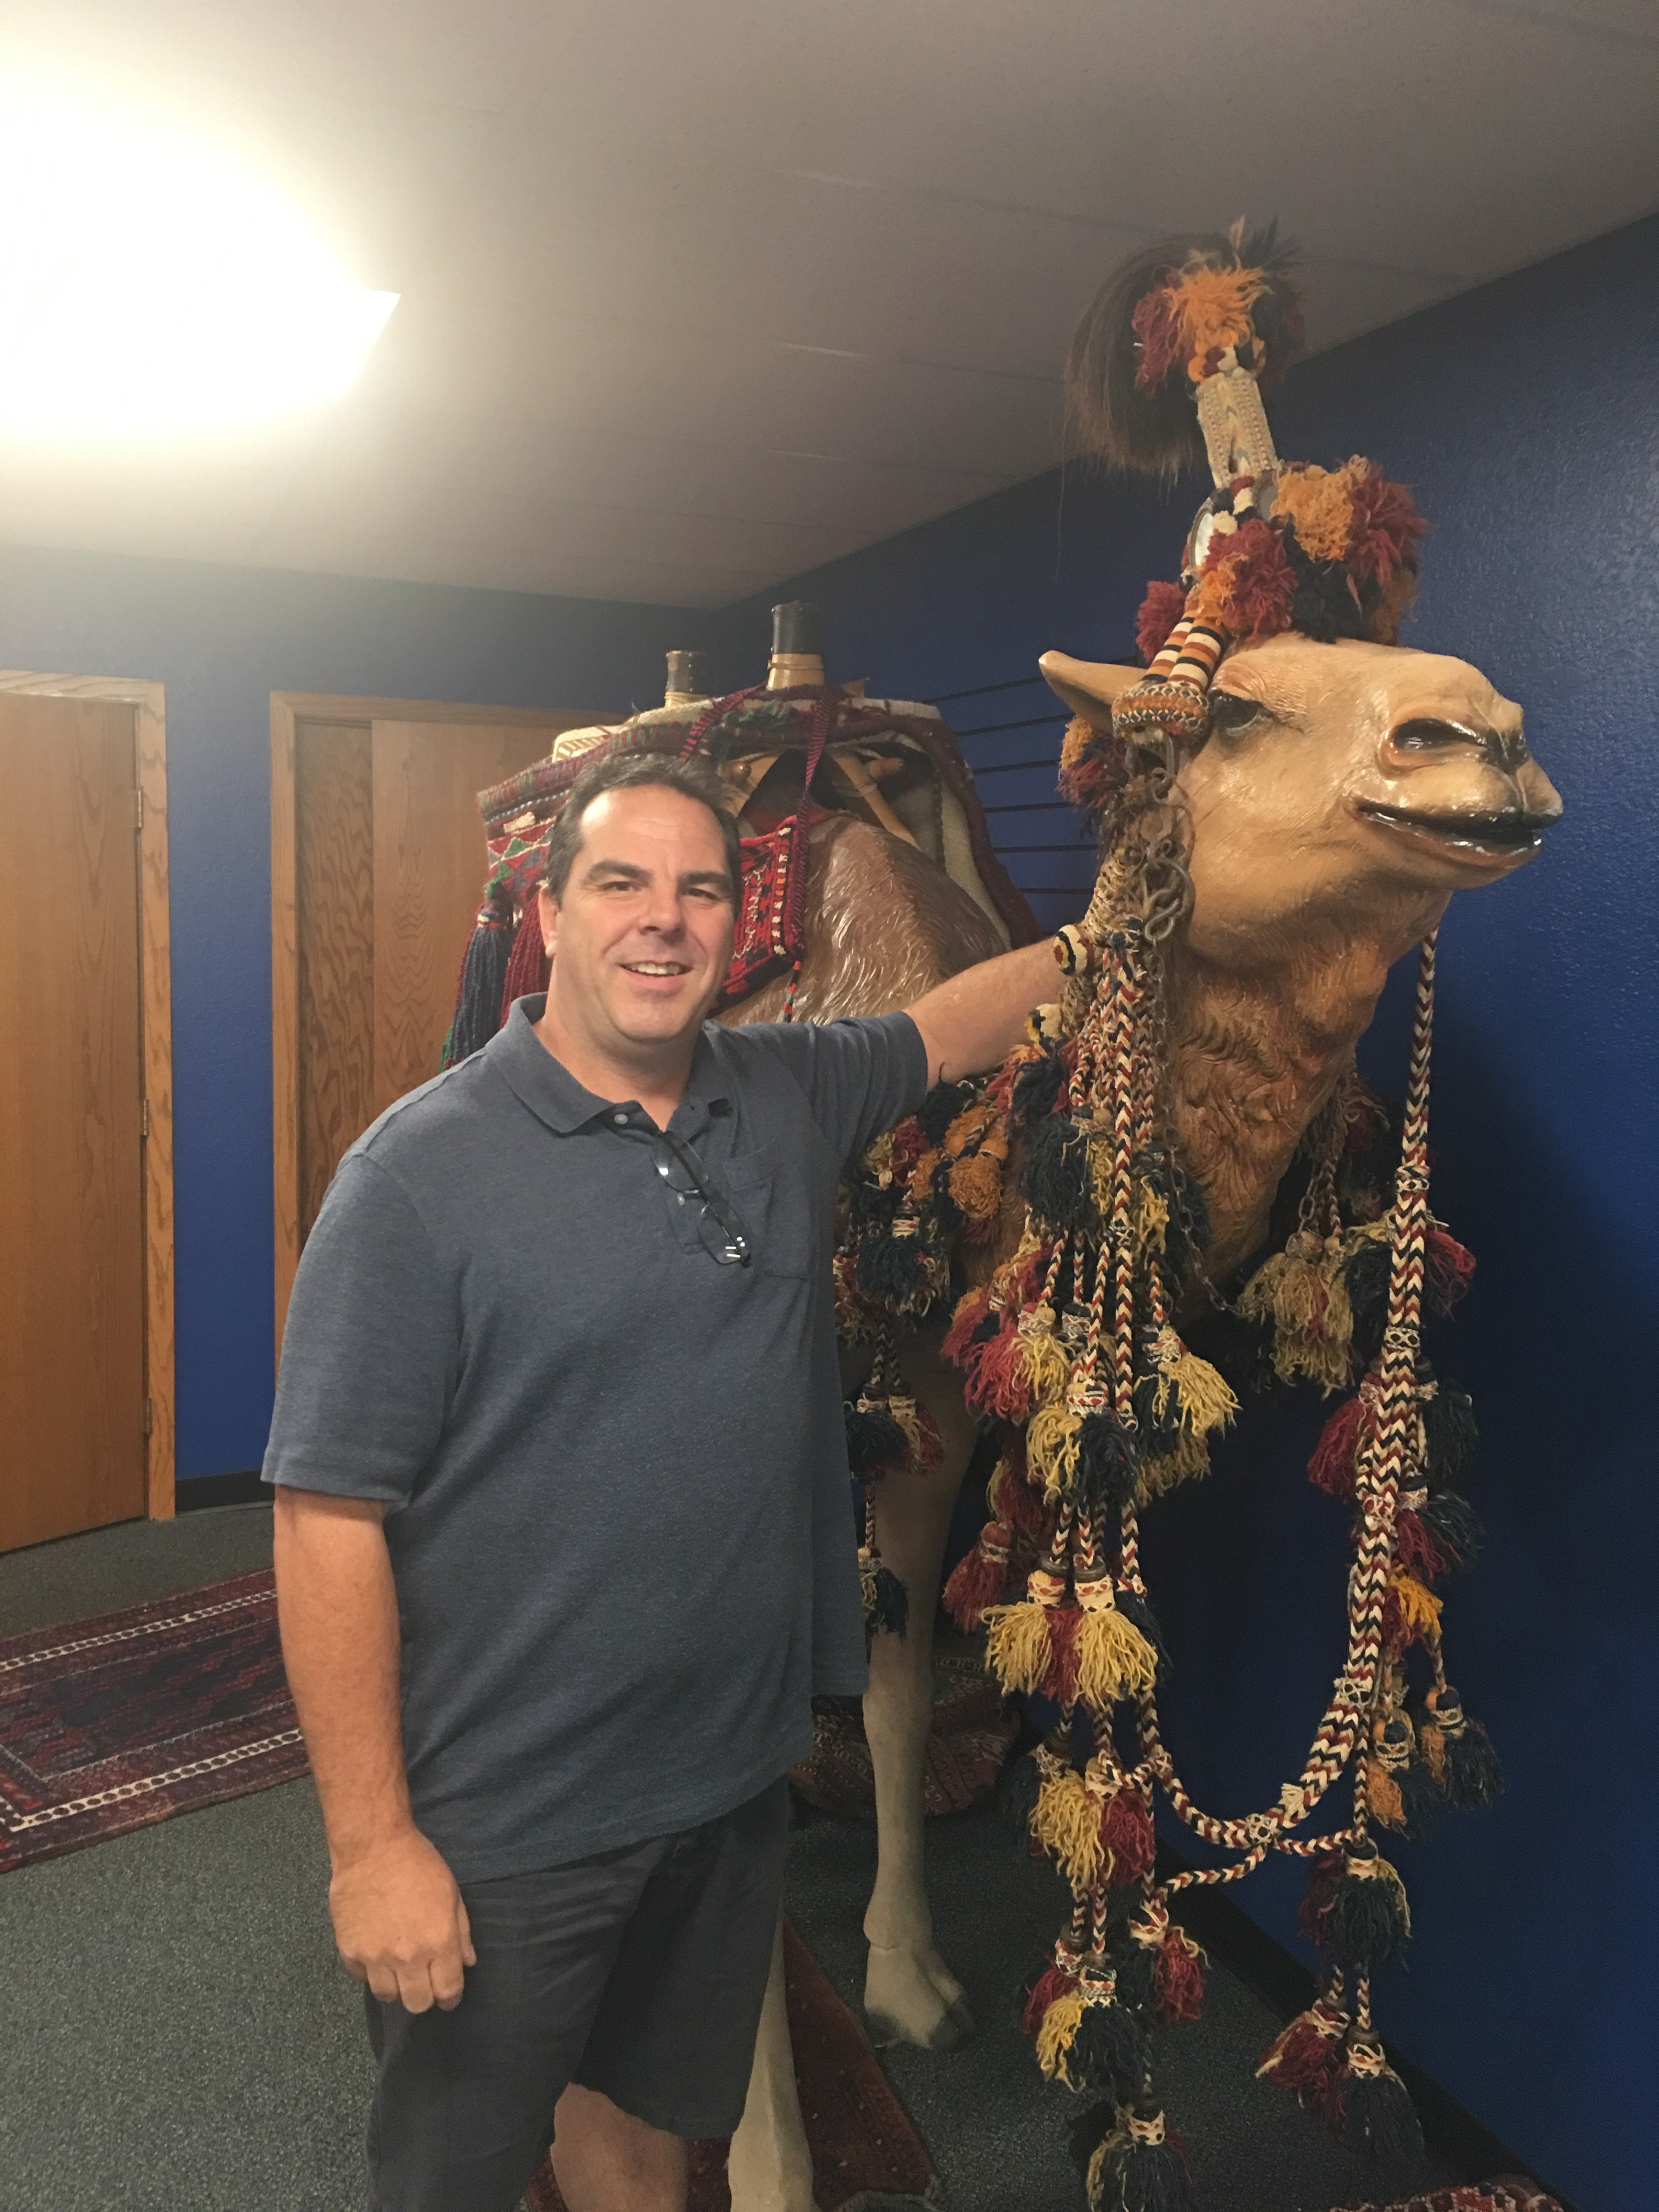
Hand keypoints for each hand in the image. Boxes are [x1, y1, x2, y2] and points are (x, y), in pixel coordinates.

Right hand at [328, 1825, 476, 2012]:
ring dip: (397, 1988)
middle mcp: (408, 1958)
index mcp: (438, 1942)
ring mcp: (376, 1958)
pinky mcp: (350, 1952)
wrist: (373, 1847)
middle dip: (425, 1997)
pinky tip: (377, 1955)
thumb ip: (461, 1932)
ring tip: (399, 1971)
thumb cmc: (419, 1864)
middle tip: (424, 1982)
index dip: (451, 1997)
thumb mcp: (452, 1893)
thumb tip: (467, 1962)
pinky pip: (363, 1978)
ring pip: (388, 1997)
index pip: (448, 1991)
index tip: (449, 1994)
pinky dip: (371, 1972)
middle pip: (417, 2003)